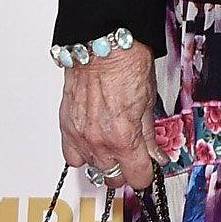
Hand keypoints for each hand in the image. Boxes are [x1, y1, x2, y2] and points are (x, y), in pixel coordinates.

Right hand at [59, 42, 157, 193]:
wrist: (100, 44)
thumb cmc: (125, 64)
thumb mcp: (148, 102)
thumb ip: (148, 135)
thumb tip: (155, 154)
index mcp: (123, 137)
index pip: (137, 177)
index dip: (146, 174)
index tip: (148, 168)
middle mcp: (98, 140)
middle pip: (113, 177)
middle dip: (126, 170)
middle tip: (133, 156)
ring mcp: (79, 134)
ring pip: (93, 168)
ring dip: (105, 161)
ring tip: (113, 144)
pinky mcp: (66, 125)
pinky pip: (72, 155)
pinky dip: (83, 153)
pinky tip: (93, 142)